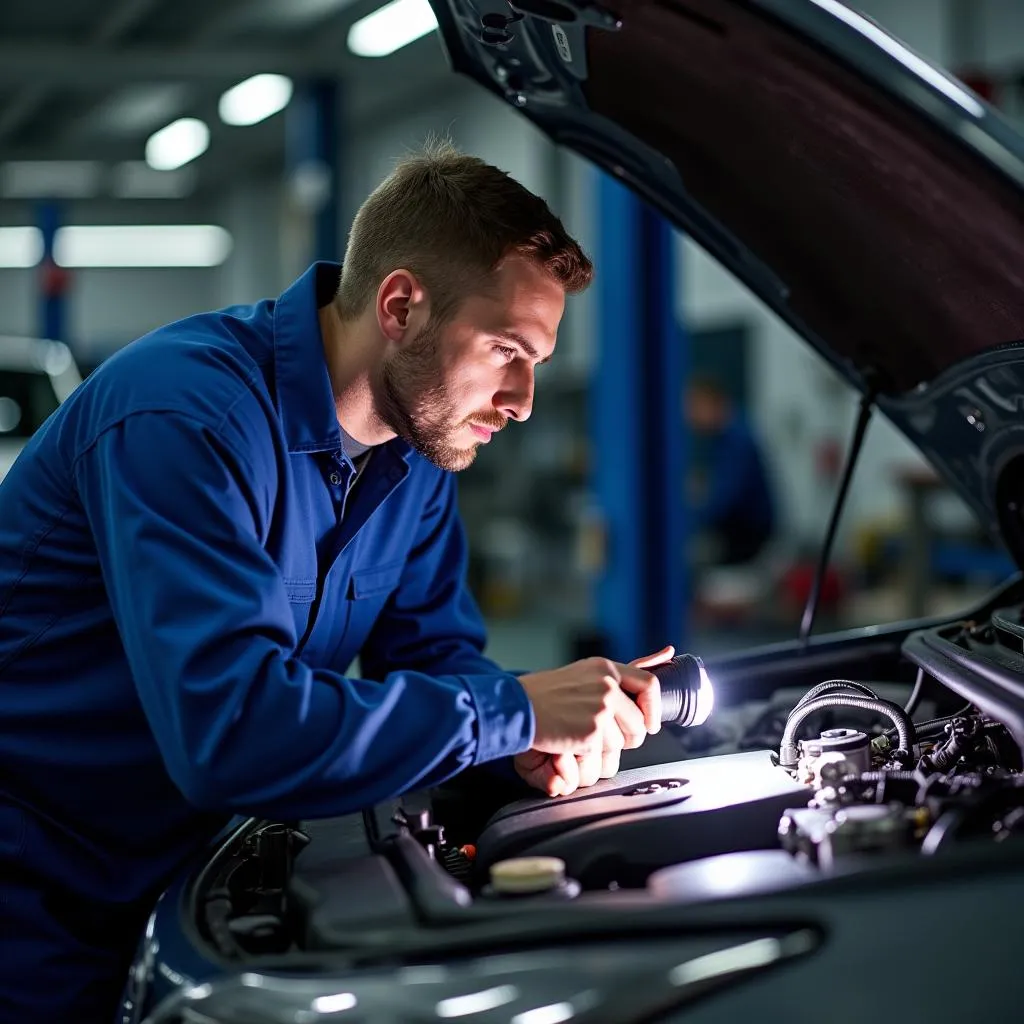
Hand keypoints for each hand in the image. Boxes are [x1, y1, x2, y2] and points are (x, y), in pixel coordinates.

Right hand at [515, 646, 673, 795]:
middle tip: (601, 735)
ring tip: (578, 734)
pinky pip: (604, 752)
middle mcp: (607, 684)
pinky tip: (570, 740)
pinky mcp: (591, 730)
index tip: (647, 724)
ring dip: (605, 746)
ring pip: (623, 741)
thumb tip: (669, 652)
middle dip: (627, 737)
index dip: (652, 709)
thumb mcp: (585, 673)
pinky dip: (588, 752)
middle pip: (640, 723)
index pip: (649, 684)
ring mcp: (600, 706)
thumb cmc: (545, 694)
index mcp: (605, 668)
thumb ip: (623, 671)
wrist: (515, 705)